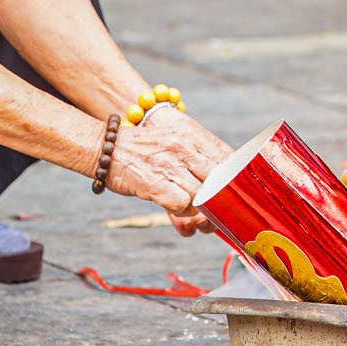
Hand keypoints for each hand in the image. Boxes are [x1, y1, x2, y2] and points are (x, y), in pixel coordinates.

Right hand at [105, 105, 230, 229]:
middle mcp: (183, 147)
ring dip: (200, 208)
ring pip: (202, 195)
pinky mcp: (155, 183)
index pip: (227, 157)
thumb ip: (198, 153)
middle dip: (223, 199)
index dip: (237, 178)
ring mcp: (169, 165)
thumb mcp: (175, 138)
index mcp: (192, 134)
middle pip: (219, 179)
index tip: (240, 192)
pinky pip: (182, 204)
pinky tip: (176, 208)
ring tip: (193, 209)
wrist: (106, 146)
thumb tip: (227, 175)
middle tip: (222, 210)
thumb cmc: (144, 147)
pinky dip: (183, 211)